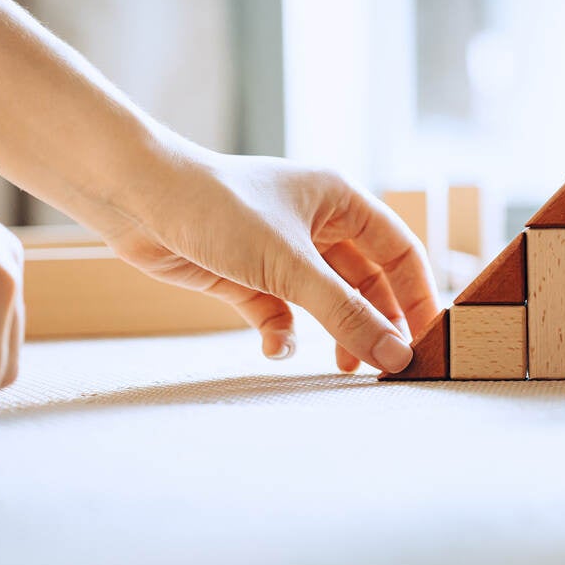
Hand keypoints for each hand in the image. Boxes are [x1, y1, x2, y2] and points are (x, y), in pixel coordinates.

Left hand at [98, 151, 439, 373]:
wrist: (135, 198)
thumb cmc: (219, 209)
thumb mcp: (292, 265)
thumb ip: (347, 314)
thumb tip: (397, 356)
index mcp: (339, 199)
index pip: (400, 250)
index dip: (417, 294)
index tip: (429, 340)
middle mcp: (315, 222)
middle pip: (365, 281)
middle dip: (373, 322)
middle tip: (384, 366)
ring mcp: (280, 249)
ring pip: (324, 300)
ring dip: (332, 332)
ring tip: (341, 367)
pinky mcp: (245, 274)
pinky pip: (280, 311)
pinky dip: (282, 332)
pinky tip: (274, 347)